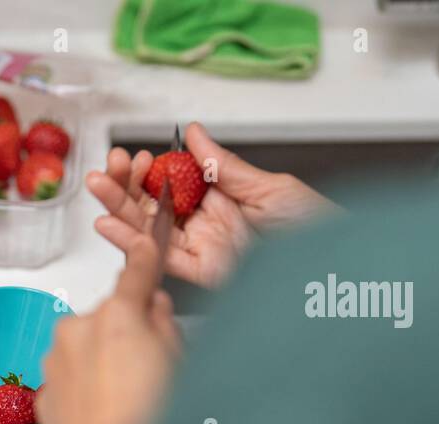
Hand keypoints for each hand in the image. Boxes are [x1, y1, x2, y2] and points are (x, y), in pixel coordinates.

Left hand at [37, 232, 176, 423]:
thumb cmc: (148, 422)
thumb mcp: (178, 364)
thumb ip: (164, 327)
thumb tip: (154, 309)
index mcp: (117, 315)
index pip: (135, 273)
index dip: (145, 256)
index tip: (147, 242)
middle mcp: (78, 329)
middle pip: (108, 316)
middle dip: (126, 330)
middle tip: (151, 365)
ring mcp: (56, 360)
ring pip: (85, 345)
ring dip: (102, 359)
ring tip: (126, 398)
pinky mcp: (45, 391)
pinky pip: (69, 376)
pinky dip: (85, 386)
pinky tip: (105, 412)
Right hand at [86, 122, 335, 287]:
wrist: (339, 269)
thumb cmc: (318, 228)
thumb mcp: (272, 187)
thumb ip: (224, 165)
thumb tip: (194, 133)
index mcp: (222, 200)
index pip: (173, 183)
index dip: (149, 170)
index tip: (135, 156)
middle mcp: (208, 226)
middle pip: (154, 206)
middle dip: (126, 187)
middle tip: (106, 170)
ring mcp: (203, 251)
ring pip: (150, 231)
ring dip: (120, 210)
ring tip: (98, 189)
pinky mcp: (203, 276)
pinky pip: (160, 260)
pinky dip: (133, 245)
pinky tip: (112, 227)